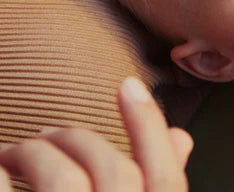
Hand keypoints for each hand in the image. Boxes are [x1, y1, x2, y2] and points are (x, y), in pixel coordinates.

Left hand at [0, 77, 192, 190]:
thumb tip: (182, 137)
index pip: (166, 178)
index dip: (150, 126)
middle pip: (114, 173)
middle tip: (45, 134)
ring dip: (36, 154)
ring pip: (66, 182)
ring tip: (13, 152)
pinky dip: (0, 177)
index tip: (128, 83)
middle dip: (78, 141)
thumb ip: (164, 178)